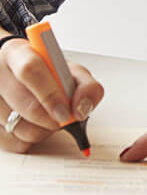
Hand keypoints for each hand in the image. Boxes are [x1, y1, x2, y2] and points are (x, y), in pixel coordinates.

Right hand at [0, 37, 103, 153]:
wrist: (21, 77)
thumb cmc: (48, 74)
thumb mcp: (71, 71)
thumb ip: (86, 86)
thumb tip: (82, 108)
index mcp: (17, 52)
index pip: (31, 70)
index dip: (51, 94)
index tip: (66, 111)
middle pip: (24, 104)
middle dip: (51, 118)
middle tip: (64, 119)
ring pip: (17, 127)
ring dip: (43, 130)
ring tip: (50, 118)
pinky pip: (12, 142)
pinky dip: (30, 140)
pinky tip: (35, 126)